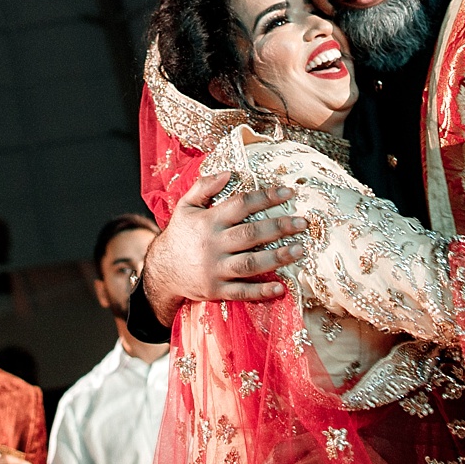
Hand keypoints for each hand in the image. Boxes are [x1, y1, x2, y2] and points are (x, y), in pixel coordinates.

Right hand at [139, 173, 307, 324]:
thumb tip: (229, 172)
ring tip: (300, 250)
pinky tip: (281, 287)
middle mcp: (214, 244)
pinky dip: (261, 291)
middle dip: (279, 227)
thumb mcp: (186, 206)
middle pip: (251, 234)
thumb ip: (204, 186)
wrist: (161, 270)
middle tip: (303, 222)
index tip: (289, 193)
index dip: (266, 197)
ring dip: (277, 257)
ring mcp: (215, 269)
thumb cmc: (180, 234)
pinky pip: (241, 292)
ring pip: (250, 264)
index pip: (242, 204)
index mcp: (209, 221)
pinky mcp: (216, 290)